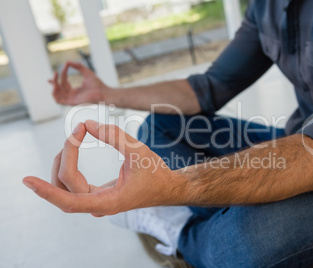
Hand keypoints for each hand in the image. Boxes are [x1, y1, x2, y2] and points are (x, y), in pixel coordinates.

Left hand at [23, 120, 184, 216]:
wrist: (167, 187)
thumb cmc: (156, 173)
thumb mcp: (139, 151)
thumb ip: (114, 136)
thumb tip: (88, 124)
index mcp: (109, 202)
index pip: (70, 201)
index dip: (47, 192)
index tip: (28, 181)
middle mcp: (98, 206)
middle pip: (65, 186)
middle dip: (65, 157)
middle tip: (77, 132)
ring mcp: (96, 202)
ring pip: (65, 187)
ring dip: (64, 161)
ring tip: (74, 137)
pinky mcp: (96, 195)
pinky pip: (73, 185)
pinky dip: (70, 165)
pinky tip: (72, 149)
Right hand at [50, 62, 109, 104]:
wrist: (103, 92)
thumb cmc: (97, 84)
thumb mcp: (86, 72)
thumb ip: (78, 66)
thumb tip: (67, 62)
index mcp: (76, 91)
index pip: (64, 84)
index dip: (58, 78)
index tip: (59, 69)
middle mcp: (72, 96)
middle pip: (59, 88)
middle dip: (55, 80)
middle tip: (55, 72)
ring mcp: (71, 100)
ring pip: (57, 95)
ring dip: (54, 85)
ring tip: (55, 77)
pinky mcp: (71, 103)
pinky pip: (58, 100)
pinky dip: (54, 93)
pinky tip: (56, 85)